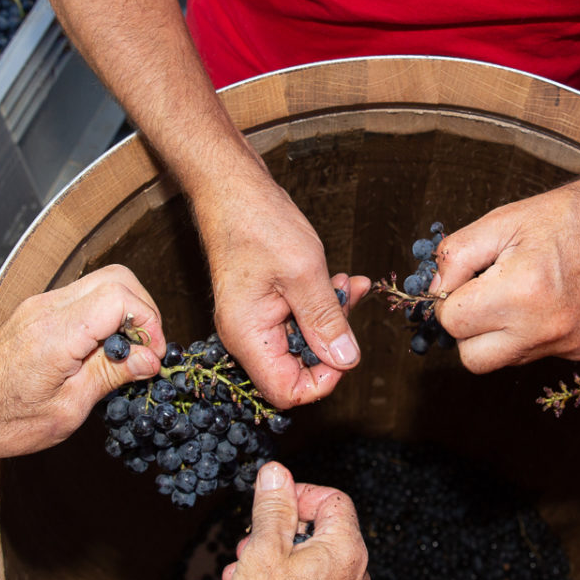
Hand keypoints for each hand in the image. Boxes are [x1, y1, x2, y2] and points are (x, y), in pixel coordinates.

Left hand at [0, 264, 164, 462]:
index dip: (148, 323)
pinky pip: (82, 297)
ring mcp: (39, 306)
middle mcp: (46, 309)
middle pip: (116, 277)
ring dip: (124, 312)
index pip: (120, 297)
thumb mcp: (65, 410)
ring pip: (101, 282)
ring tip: (126, 354)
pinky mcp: (35, 311)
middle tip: (146, 351)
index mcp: (56, 334)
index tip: (153, 356)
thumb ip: (110, 376)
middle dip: (143, 310)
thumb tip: (150, 359)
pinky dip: (104, 315)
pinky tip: (102, 351)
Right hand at [197, 178, 370, 407]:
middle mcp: (246, 336)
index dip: (322, 381)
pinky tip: (338, 282)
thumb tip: (346, 361)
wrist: (231, 187)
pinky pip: (298, 320)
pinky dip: (322, 305)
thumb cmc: (258, 222)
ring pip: (303, 342)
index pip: (286, 392)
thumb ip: (325, 320)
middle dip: (332, 342)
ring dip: (332, 318)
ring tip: (346, 285)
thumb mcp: (304, 272)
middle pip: (297, 369)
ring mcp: (254, 321)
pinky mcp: (264, 305)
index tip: (345, 350)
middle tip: (349, 302)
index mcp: (247, 336)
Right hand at [213, 462, 369, 579]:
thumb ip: (272, 509)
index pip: (332, 499)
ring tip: (240, 568)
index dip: (299, 494)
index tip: (269, 503)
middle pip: (320, 529)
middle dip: (279, 529)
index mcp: (346, 547)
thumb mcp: (264, 551)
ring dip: (272, 556)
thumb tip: (276, 473)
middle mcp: (354, 571)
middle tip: (248, 540)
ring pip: (309, 559)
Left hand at [433, 181, 579, 372]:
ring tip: (516, 293)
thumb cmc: (559, 218)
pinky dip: (524, 334)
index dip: (449, 299)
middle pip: (472, 358)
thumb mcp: (497, 222)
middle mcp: (543, 327)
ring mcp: (564, 343)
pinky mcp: (578, 350)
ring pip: (501, 359)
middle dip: (466, 329)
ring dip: (495, 333)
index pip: (453, 322)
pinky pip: (531, 354)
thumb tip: (435, 292)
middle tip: (481, 295)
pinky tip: (540, 302)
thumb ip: (454, 258)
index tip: (465, 281)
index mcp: (521, 291)